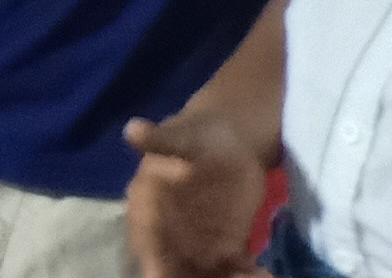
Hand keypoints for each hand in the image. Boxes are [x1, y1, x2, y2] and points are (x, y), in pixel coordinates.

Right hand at [121, 109, 274, 277]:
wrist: (230, 138)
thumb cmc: (198, 134)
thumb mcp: (181, 136)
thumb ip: (159, 141)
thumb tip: (133, 129)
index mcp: (146, 208)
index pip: (146, 245)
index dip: (157, 264)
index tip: (168, 275)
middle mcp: (167, 232)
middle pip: (172, 268)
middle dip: (189, 277)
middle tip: (220, 276)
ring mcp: (197, 242)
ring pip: (200, 272)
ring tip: (246, 275)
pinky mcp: (225, 244)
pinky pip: (230, 270)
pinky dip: (242, 273)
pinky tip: (258, 271)